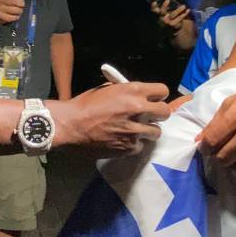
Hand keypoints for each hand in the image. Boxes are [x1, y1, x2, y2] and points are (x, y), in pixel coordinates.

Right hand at [52, 81, 169, 151]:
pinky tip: (122, 141)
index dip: (158, 96)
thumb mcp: (107, 89)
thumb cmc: (85, 105)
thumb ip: (125, 91)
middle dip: (158, 114)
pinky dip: (133, 144)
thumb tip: (137, 95)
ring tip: (134, 131)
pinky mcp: (129, 147)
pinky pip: (140, 146)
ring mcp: (135, 130)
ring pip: (156, 132)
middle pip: (165, 112)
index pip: (163, 91)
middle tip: (148, 117)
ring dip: (147, 131)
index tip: (154, 100)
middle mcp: (139, 109)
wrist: (70, 125)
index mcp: (133, 90)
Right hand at [151, 0, 189, 30]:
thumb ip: (169, 5)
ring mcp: (167, 23)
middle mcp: (161, 19)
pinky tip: (188, 10)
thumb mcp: (168, 12)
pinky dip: (184, 14)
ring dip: (178, 9)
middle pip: (162, 12)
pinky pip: (179, 18)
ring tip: (184, 6)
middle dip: (164, 6)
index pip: (154, 10)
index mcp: (158, 15)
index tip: (155, 2)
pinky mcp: (173, 25)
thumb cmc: (170, 18)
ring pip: (172, 14)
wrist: (173, 30)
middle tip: (168, 0)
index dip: (153, 6)